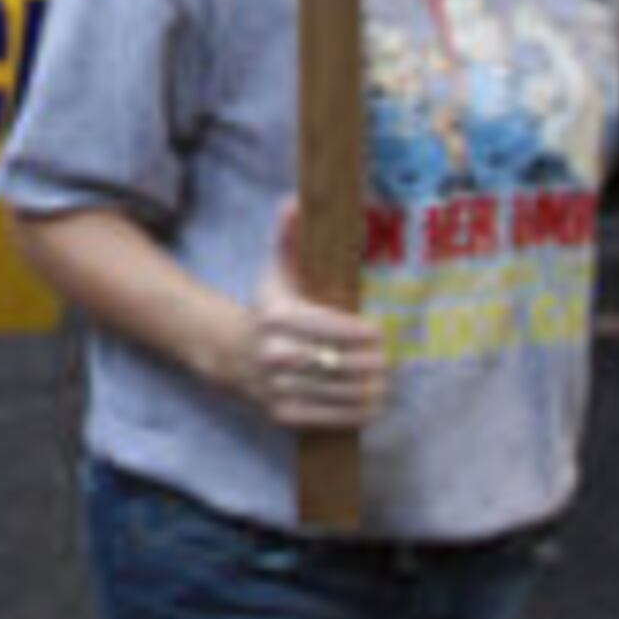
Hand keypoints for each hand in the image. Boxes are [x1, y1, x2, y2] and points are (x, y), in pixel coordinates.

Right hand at [244, 203, 389, 431]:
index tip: (379, 333)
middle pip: (342, 363)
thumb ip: (289, 237)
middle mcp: (275, 354)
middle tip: (388, 359)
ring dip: (372, 389)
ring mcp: (278, 387)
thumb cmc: (267, 308)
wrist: (230, 353)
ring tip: (385, 380)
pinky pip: (332, 418)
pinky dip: (358, 413)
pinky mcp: (284, 414)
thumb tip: (294, 200)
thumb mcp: (276, 272)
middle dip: (374, 364)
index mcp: (277, 317)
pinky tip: (372, 402)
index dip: (363, 334)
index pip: (333, 328)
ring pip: (342, 393)